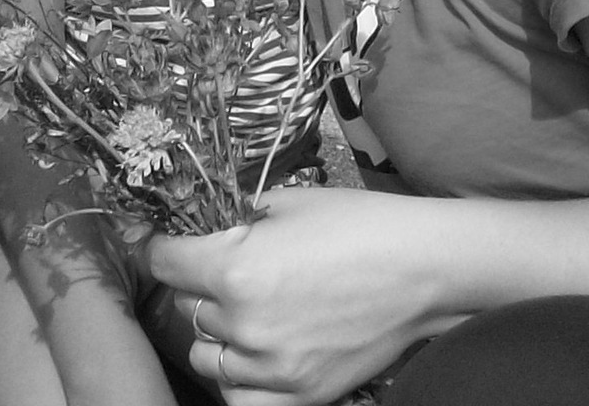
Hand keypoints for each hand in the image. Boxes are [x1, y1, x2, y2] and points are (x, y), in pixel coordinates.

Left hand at [142, 186, 446, 404]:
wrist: (424, 268)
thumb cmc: (360, 224)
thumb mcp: (288, 202)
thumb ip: (236, 222)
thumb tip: (204, 232)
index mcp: (235, 268)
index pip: (164, 263)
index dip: (167, 248)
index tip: (174, 245)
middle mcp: (245, 323)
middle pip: (189, 309)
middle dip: (205, 288)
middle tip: (238, 271)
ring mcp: (272, 366)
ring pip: (209, 357)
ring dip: (222, 334)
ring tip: (253, 313)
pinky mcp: (300, 394)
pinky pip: (241, 399)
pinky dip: (242, 380)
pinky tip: (259, 356)